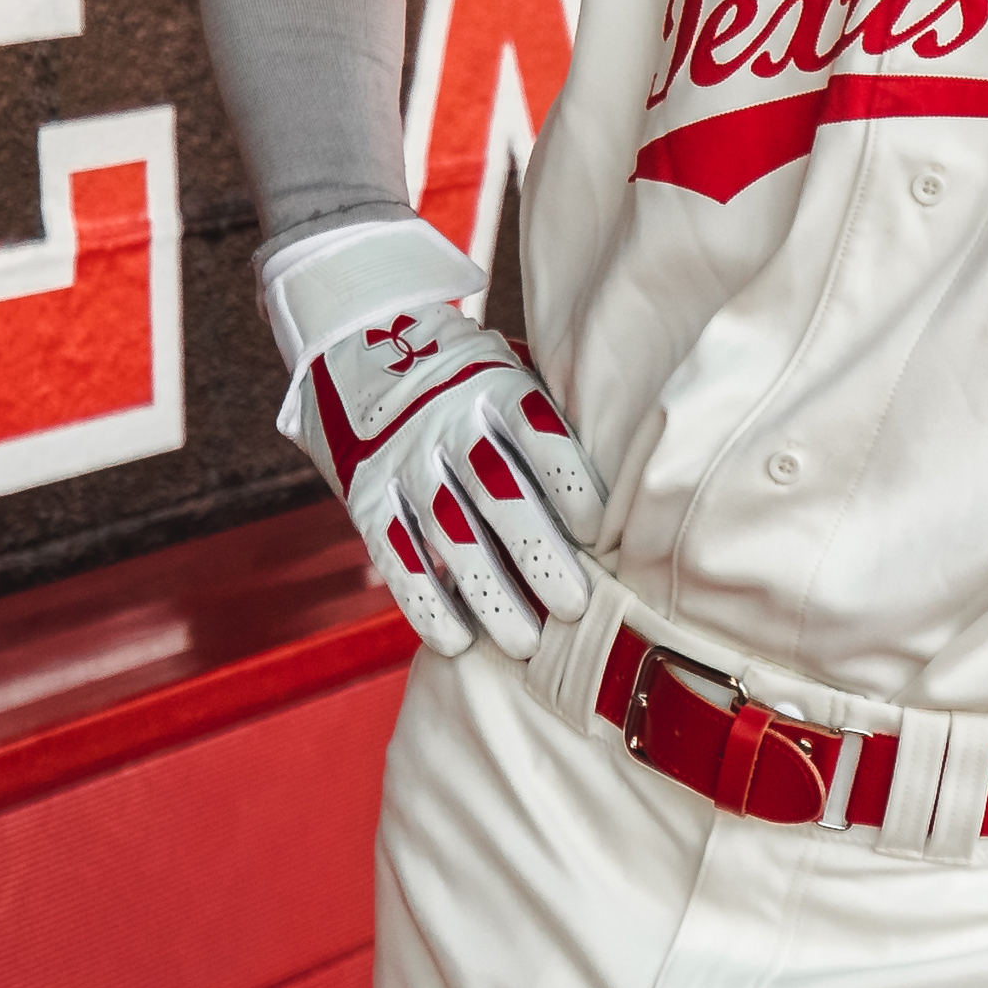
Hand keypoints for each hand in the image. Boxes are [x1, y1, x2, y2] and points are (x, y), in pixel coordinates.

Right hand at [259, 218, 606, 660]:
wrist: (359, 346)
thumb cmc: (468, 377)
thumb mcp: (509, 369)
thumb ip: (551, 419)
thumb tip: (628, 485)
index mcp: (495, 385)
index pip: (536, 433)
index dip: (570, 481)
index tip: (602, 530)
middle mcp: (446, 422)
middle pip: (495, 491)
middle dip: (537, 553)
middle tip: (574, 604)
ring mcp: (402, 460)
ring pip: (447, 533)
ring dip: (488, 592)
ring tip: (525, 642)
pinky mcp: (367, 496)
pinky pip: (395, 555)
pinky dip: (425, 601)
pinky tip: (456, 641)